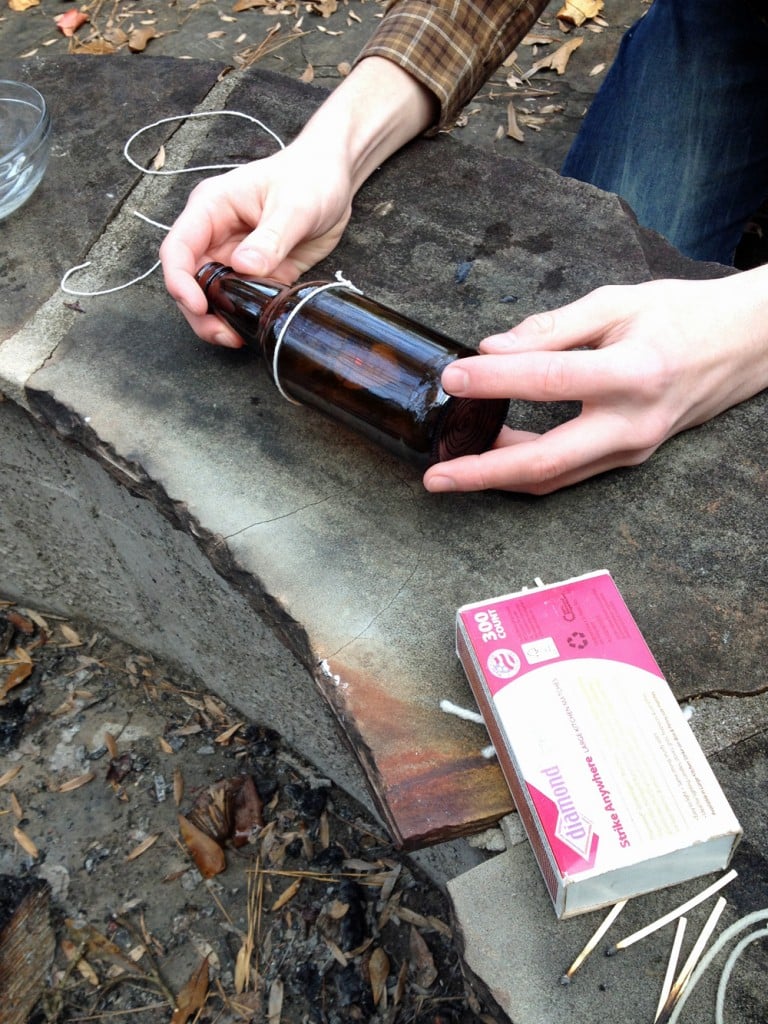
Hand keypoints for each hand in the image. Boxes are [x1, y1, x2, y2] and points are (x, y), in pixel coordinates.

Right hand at [160, 57, 436, 346]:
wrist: (334, 179)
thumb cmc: (309, 177)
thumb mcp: (294, 205)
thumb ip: (270, 238)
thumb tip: (245, 266)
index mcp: (212, 209)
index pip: (178, 248)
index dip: (180, 280)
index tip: (198, 305)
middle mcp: (216, 234)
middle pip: (189, 280)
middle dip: (199, 311)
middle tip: (223, 333)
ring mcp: (234, 256)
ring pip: (212, 296)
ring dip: (219, 319)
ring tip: (237, 337)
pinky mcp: (256, 273)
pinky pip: (241, 301)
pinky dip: (243, 317)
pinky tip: (256, 328)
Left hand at [423, 268, 767, 493]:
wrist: (743, 347)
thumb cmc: (683, 316)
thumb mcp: (618, 303)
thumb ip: (552, 328)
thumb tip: (493, 348)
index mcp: (633, 372)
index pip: (549, 381)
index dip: (495, 382)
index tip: (453, 378)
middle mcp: (632, 423)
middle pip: (546, 461)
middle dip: (483, 473)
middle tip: (435, 476)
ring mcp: (631, 449)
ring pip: (554, 477)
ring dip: (499, 476)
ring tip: (452, 465)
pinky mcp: (628, 459)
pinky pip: (568, 472)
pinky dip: (527, 468)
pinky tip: (496, 452)